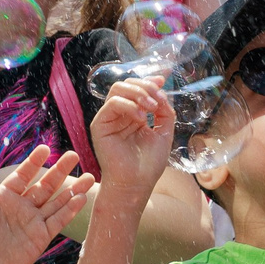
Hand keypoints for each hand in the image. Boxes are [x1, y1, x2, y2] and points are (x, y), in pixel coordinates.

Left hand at [0, 147, 94, 263]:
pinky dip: (69, 210)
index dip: (33, 162)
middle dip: (59, 170)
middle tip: (73, 155)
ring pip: (56, 201)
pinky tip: (80, 199)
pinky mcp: (41, 236)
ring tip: (90, 177)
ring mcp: (33, 220)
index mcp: (5, 196)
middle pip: (45, 184)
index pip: (23, 175)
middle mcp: (22, 205)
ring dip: (72, 189)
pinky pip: (58, 220)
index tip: (45, 148)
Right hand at [87, 74, 174, 200]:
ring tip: (151, 108)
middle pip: (127, 84)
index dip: (149, 81)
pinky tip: (141, 118)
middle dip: (146, 87)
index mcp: (133, 114)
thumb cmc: (148, 164)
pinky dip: (129, 105)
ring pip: (118, 89)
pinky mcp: (100, 125)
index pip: (137, 88)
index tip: (163, 79)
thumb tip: (163, 91)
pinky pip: (112, 103)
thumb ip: (165, 111)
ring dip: (138, 93)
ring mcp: (109, 118)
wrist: (136, 184)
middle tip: (158, 101)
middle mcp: (120, 114)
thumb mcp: (164, 132)